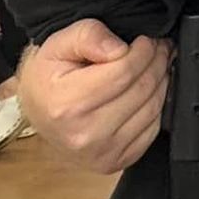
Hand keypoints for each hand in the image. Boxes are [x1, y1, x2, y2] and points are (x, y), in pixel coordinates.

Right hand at [19, 19, 171, 174]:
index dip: (144, 51)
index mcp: (67, 104)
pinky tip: (150, 90)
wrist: (37, 112)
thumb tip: (119, 48)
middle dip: (157, 62)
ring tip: (157, 63)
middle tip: (160, 46)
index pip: (124, 72)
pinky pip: (151, 130)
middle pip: (141, 90)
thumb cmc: (48, 76)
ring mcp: (100, 154)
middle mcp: (84, 135)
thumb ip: (88, 35)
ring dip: (161, 82)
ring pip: (151, 109)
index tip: (148, 38)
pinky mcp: (114, 163)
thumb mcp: (57, 43)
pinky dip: (157, 106)